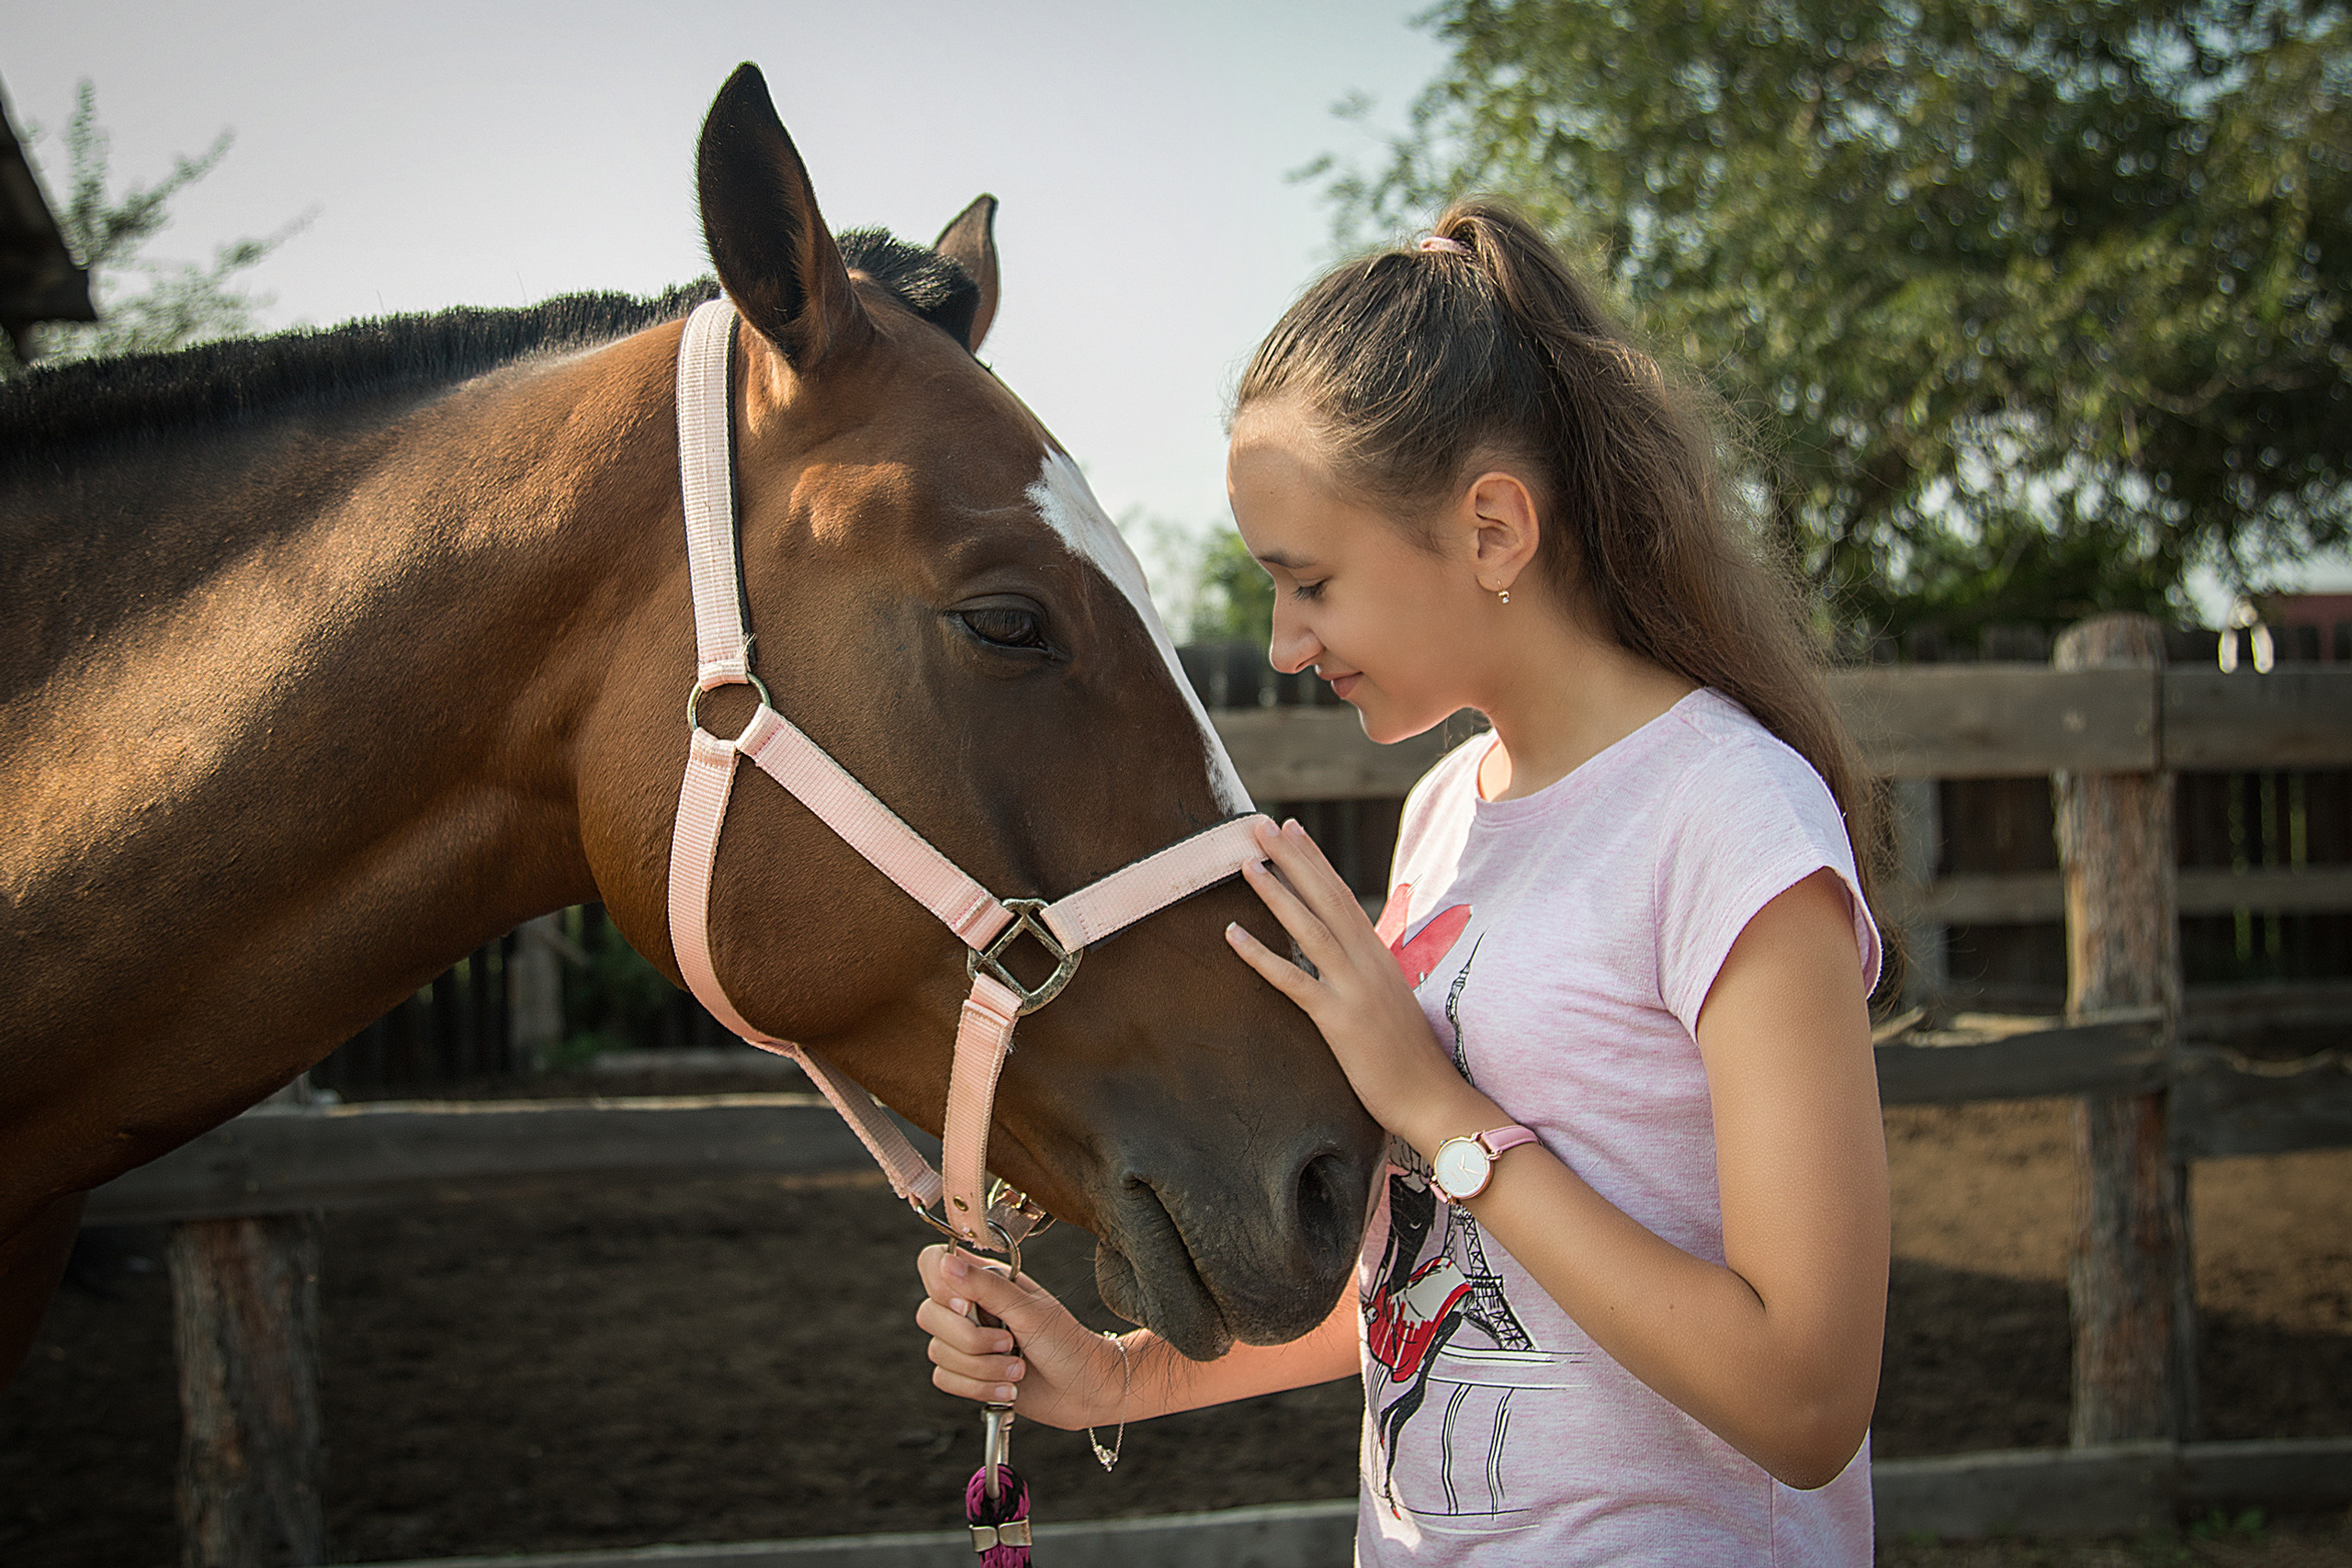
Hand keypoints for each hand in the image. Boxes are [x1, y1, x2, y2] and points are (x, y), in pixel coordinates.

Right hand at [913, 1244, 1127, 1430]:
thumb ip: (985, 1286)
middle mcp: (970, 1307)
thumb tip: (946, 1262)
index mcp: (984, 1280)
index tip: (967, 1306)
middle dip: (971, 1340)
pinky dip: (978, 1388)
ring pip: (938, 1352)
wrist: (1085, 1389)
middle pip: (929, 1315)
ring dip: (983, 1369)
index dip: (940, 1285)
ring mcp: (967, 1341)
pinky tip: (1008, 1389)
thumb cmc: (1067, 1343)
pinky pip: (945, 1380)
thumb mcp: (1029, 1309)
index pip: (933, 1263)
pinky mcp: (968, 1374)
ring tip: (1017, 1370)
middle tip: (1010, 1343)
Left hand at [1223, 818, 1498, 1155]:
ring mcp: (1354, 988)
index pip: (1343, 896)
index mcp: (1378, 956)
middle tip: (1262, 826)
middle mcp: (1367, 962)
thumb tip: (1346, 958)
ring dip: (1277, 893)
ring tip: (1248, 863)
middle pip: (1325, 898)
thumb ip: (1367, 975)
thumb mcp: (1389, 1002)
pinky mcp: (1339, 1020)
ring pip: (1309, 929)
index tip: (1293, 831)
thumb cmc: (1409, 1058)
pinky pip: (1292, 980)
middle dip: (1293, 859)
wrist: (1432, 1099)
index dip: (1315, 861)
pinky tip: (1232, 933)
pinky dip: (1260, 954)